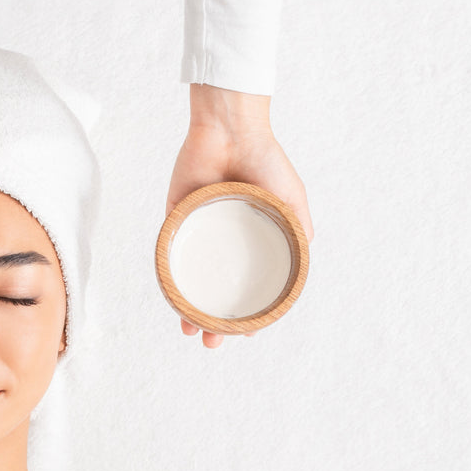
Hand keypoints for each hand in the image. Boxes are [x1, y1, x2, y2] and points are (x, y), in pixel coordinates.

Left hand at [168, 84, 313, 348]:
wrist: (230, 126)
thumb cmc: (266, 159)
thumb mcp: (291, 197)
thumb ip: (298, 229)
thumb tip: (304, 264)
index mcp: (250, 237)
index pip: (246, 284)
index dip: (246, 312)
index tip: (246, 335)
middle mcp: (222, 238)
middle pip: (213, 287)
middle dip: (212, 319)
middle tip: (210, 343)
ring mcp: (196, 229)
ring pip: (188, 276)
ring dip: (186, 305)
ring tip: (189, 330)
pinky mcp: (174, 215)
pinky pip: (167, 249)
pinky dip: (167, 273)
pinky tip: (170, 295)